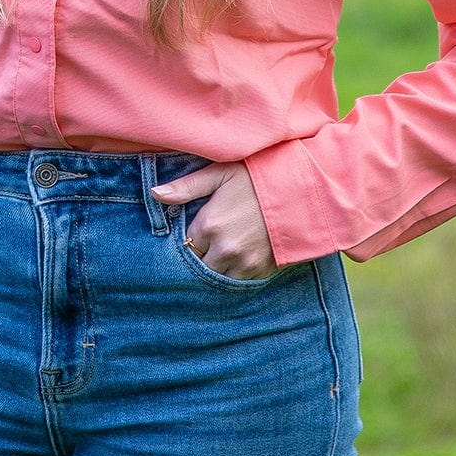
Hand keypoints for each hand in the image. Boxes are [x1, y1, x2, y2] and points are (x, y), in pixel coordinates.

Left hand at [151, 162, 276, 279]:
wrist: (300, 190)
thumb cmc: (257, 177)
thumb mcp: (220, 173)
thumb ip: (186, 186)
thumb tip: (155, 194)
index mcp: (209, 224)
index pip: (186, 243)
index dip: (191, 238)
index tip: (198, 231)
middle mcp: (224, 248)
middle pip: (199, 264)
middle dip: (202, 255)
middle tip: (210, 243)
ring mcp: (243, 262)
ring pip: (218, 277)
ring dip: (217, 267)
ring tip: (224, 251)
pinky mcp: (261, 271)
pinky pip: (239, 281)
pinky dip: (236, 273)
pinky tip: (240, 258)